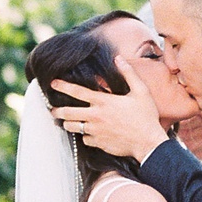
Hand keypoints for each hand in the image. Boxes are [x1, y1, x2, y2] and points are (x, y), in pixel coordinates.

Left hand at [54, 79, 169, 162]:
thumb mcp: (141, 91)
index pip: (77, 92)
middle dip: (57, 111)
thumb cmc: (146, 116)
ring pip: (73, 127)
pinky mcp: (98, 143)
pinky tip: (90, 133)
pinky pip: (85, 139)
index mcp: (103, 102)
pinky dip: (86, 136)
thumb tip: (119, 58)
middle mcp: (96, 116)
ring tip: (66, 122)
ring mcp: (96, 131)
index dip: (63, 86)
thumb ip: (128, 73)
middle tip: (52, 110)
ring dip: (68, 124)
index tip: (52, 83)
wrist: (148, 143)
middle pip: (68, 113)